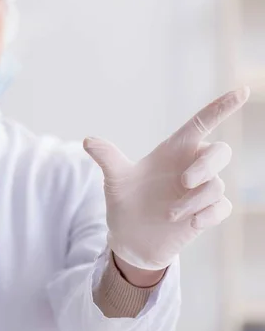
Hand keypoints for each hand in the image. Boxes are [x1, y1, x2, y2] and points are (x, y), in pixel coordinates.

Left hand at [83, 87, 249, 270]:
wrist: (130, 238)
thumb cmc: (124, 202)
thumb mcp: (114, 180)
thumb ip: (108, 158)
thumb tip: (88, 141)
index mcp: (174, 150)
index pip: (202, 122)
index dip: (222, 107)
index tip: (242, 91)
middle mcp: (191, 165)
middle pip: (221, 151)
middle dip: (207, 165)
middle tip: (183, 182)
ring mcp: (201, 190)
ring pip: (217, 185)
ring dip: (194, 200)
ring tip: (169, 214)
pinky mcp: (208, 212)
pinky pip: (222, 207)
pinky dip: (208, 214)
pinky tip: (191, 223)